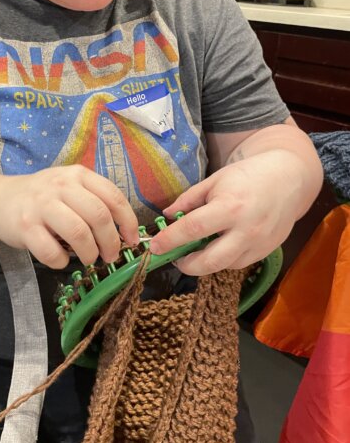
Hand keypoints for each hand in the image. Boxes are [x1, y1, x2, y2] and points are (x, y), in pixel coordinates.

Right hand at [0, 164, 138, 268]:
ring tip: (89, 259)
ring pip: (78, 233)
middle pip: (98, 216)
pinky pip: (52, 252)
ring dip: (90, 253)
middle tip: (110, 256)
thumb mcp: (70, 188)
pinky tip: (61, 259)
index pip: (113, 197)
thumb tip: (125, 232)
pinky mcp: (25, 227)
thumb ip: (95, 201)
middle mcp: (60, 186)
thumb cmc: (44, 197)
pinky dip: (62, 261)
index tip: (132, 240)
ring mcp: (41, 205)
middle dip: (111, 242)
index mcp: (78, 175)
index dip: (128, 221)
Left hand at [149, 150, 307, 275]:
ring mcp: (258, 244)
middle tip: (173, 256)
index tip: (154, 246)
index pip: (193, 229)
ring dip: (204, 263)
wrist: (288, 179)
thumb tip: (166, 216)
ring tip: (194, 250)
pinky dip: (222, 259)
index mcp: (230, 207)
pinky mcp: (266, 252)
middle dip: (186, 264)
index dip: (170, 239)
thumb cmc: (247, 176)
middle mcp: (246, 230)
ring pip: (223, 266)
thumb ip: (189, 199)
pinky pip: (238, 263)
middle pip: (209, 261)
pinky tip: (217, 246)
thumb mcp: (214, 180)